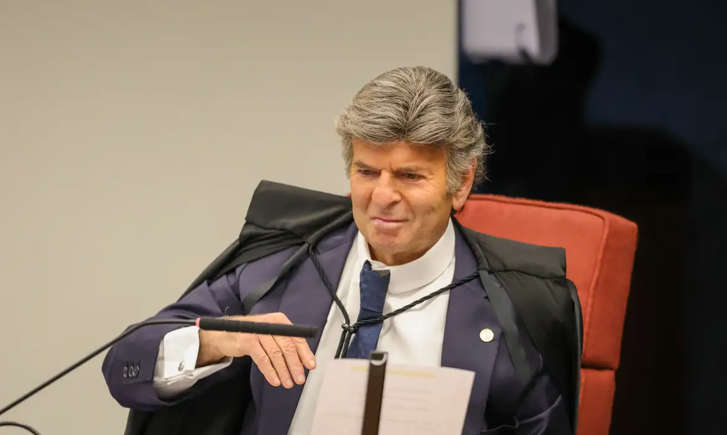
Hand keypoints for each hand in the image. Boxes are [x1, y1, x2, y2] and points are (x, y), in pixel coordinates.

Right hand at [197, 312, 315, 388]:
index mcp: (279, 320)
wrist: (225, 333)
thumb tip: (303, 360)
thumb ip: (286, 344)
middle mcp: (270, 323)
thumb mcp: (271, 335)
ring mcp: (258, 332)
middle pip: (287, 346)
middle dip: (295, 365)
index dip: (305, 353)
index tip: (310, 366)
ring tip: (288, 382)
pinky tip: (275, 380)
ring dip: (283, 371)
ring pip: (276, 355)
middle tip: (299, 378)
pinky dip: (270, 372)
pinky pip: (263, 360)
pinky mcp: (248, 341)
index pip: (296, 338)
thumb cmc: (252, 335)